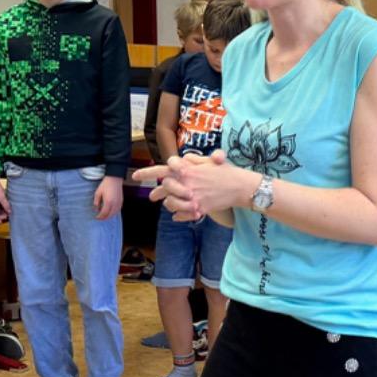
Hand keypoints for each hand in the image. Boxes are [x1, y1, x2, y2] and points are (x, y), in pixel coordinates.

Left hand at [92, 174, 122, 220]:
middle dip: (104, 218)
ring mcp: (119, 203)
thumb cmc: (105, 185)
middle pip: (109, 215)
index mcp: (108, 202)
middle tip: (99, 218)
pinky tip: (110, 212)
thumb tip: (96, 209)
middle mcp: (114, 204)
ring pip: (114, 214)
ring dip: (109, 216)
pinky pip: (118, 210)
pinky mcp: (121, 201)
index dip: (99, 217)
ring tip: (104, 216)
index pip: (104, 213)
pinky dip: (113, 213)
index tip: (96, 217)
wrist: (114, 179)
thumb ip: (96, 202)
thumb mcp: (97, 193)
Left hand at [134, 150, 256, 221]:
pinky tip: (177, 216)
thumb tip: (183, 160)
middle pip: (164, 188)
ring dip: (169, 204)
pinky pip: (182, 215)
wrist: (241, 186)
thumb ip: (194, 160)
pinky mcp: (199, 209)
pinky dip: (178, 216)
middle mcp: (187, 183)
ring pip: (170, 203)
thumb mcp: (210, 160)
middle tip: (152, 197)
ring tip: (169, 204)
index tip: (135, 175)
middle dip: (157, 192)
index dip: (147, 172)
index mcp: (188, 170)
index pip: (163, 169)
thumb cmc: (226, 172)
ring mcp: (193, 197)